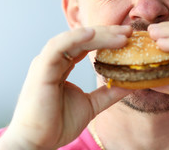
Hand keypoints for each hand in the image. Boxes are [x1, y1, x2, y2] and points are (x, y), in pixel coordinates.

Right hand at [0, 26, 132, 149]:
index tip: (129, 37)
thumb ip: (109, 93)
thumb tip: (131, 84)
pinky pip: (58, 47)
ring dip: (99, 35)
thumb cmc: (57, 124)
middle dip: (108, 33)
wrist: (37, 143)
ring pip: (74, 39)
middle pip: (84, 39)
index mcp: (63, 66)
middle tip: (129, 30)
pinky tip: (93, 34)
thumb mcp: (91, 105)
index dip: (108, 39)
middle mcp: (54, 60)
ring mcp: (47, 63)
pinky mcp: (41, 69)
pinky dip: (75, 38)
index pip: (88, 45)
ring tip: (121, 36)